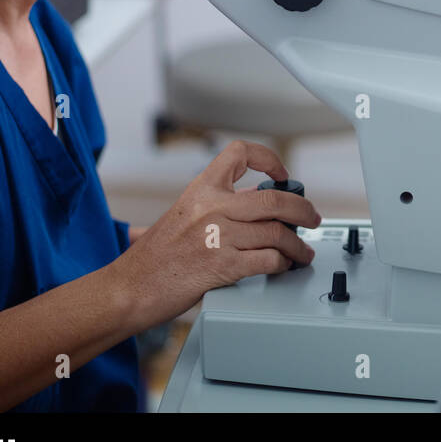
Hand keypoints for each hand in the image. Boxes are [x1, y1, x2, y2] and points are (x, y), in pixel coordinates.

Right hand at [110, 140, 321, 326]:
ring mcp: (219, 236)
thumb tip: (253, 200)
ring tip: (302, 253)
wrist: (128, 288)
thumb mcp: (183, 216)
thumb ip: (216, 205)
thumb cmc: (153, 258)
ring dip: (298, 246)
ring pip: (278, 233)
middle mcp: (212, 207)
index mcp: (201, 190)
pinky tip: (283, 266)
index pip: (240, 153)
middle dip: (303, 210)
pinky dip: (283, 264)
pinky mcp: (223, 266)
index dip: (268, 158)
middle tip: (312, 218)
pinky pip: (269, 260)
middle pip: (275, 199)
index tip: (282, 174)